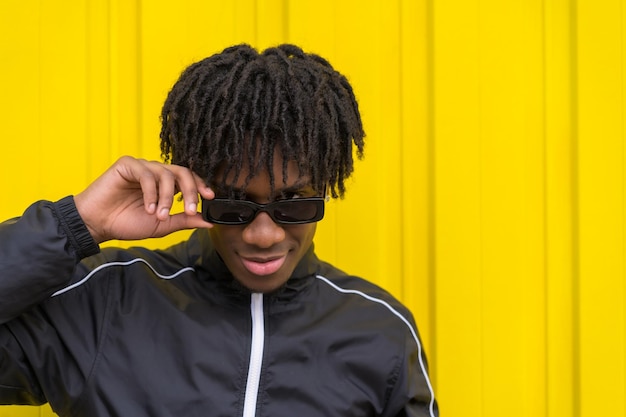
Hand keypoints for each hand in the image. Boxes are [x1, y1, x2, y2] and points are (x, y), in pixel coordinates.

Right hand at [74, 156, 213, 243]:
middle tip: (190, 209)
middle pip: (182, 172)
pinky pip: (146, 174)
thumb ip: (184, 220)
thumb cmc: (127, 223)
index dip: (201, 186)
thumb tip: (209, 221)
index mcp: (166, 185)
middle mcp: (156, 173)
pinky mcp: (127, 165)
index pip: (189, 179)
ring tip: (158, 215)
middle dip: (190, 191)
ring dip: (167, 197)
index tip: (211, 198)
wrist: (98, 225)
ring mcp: (142, 167)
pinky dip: (151, 193)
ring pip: (166, 174)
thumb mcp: (162, 225)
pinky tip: (147, 207)